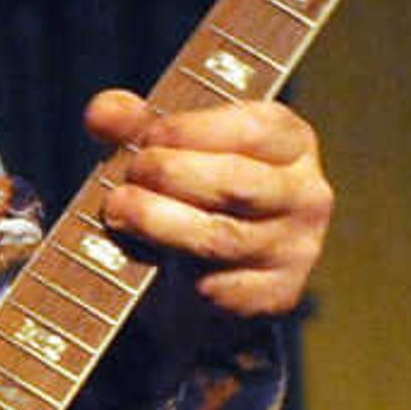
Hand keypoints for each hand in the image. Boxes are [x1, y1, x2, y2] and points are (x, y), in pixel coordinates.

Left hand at [84, 86, 332, 329]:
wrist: (209, 285)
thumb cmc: (195, 199)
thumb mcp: (171, 152)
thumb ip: (138, 125)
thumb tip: (103, 111)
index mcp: (292, 143)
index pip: (252, 129)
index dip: (190, 131)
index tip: (145, 139)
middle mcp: (307, 195)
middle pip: (236, 183)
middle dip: (170, 175)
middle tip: (128, 177)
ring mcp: (297, 250)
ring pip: (221, 237)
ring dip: (158, 222)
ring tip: (119, 210)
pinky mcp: (276, 298)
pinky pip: (218, 288)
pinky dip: (175, 275)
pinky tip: (148, 258)